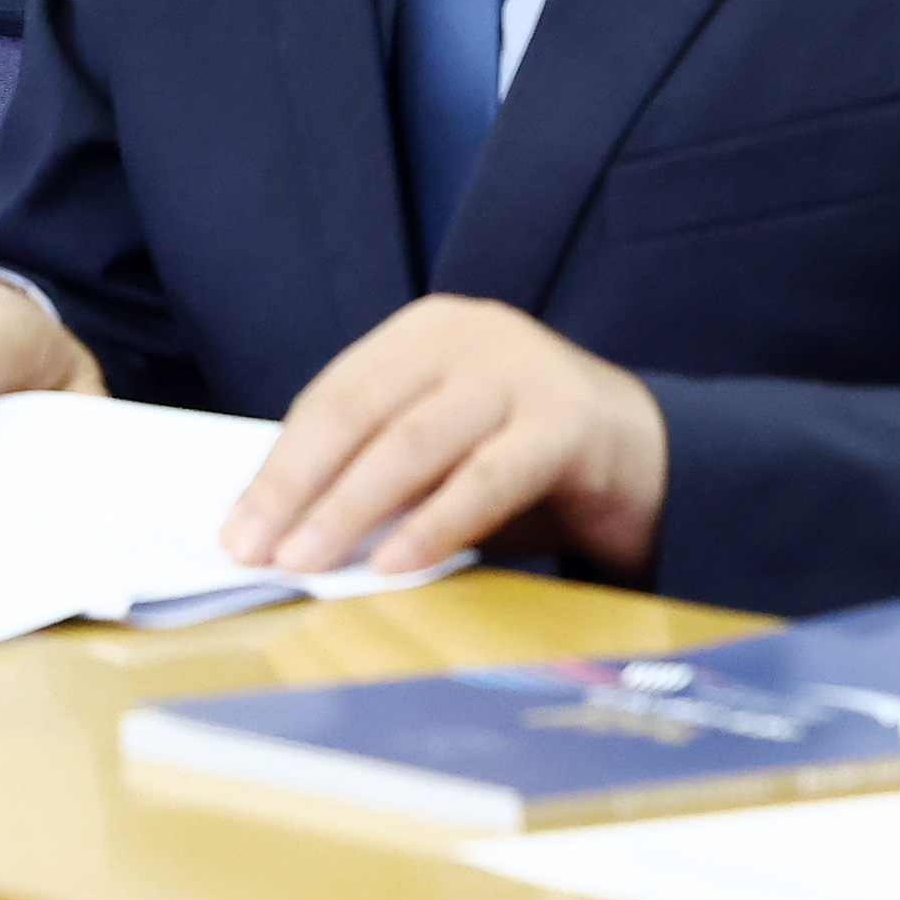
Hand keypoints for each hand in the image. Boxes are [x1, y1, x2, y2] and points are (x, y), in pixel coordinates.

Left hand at [224, 296, 666, 578]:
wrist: (664, 464)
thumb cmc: (532, 468)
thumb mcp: (445, 461)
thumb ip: (377, 479)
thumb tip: (283, 533)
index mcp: (422, 334)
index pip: (330, 399)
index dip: (279, 466)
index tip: (235, 528)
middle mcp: (467, 336)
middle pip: (358, 414)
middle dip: (297, 488)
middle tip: (255, 551)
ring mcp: (520, 371)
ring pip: (412, 445)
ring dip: (350, 510)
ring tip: (307, 563)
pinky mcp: (567, 422)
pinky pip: (484, 479)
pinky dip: (432, 525)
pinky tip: (393, 565)